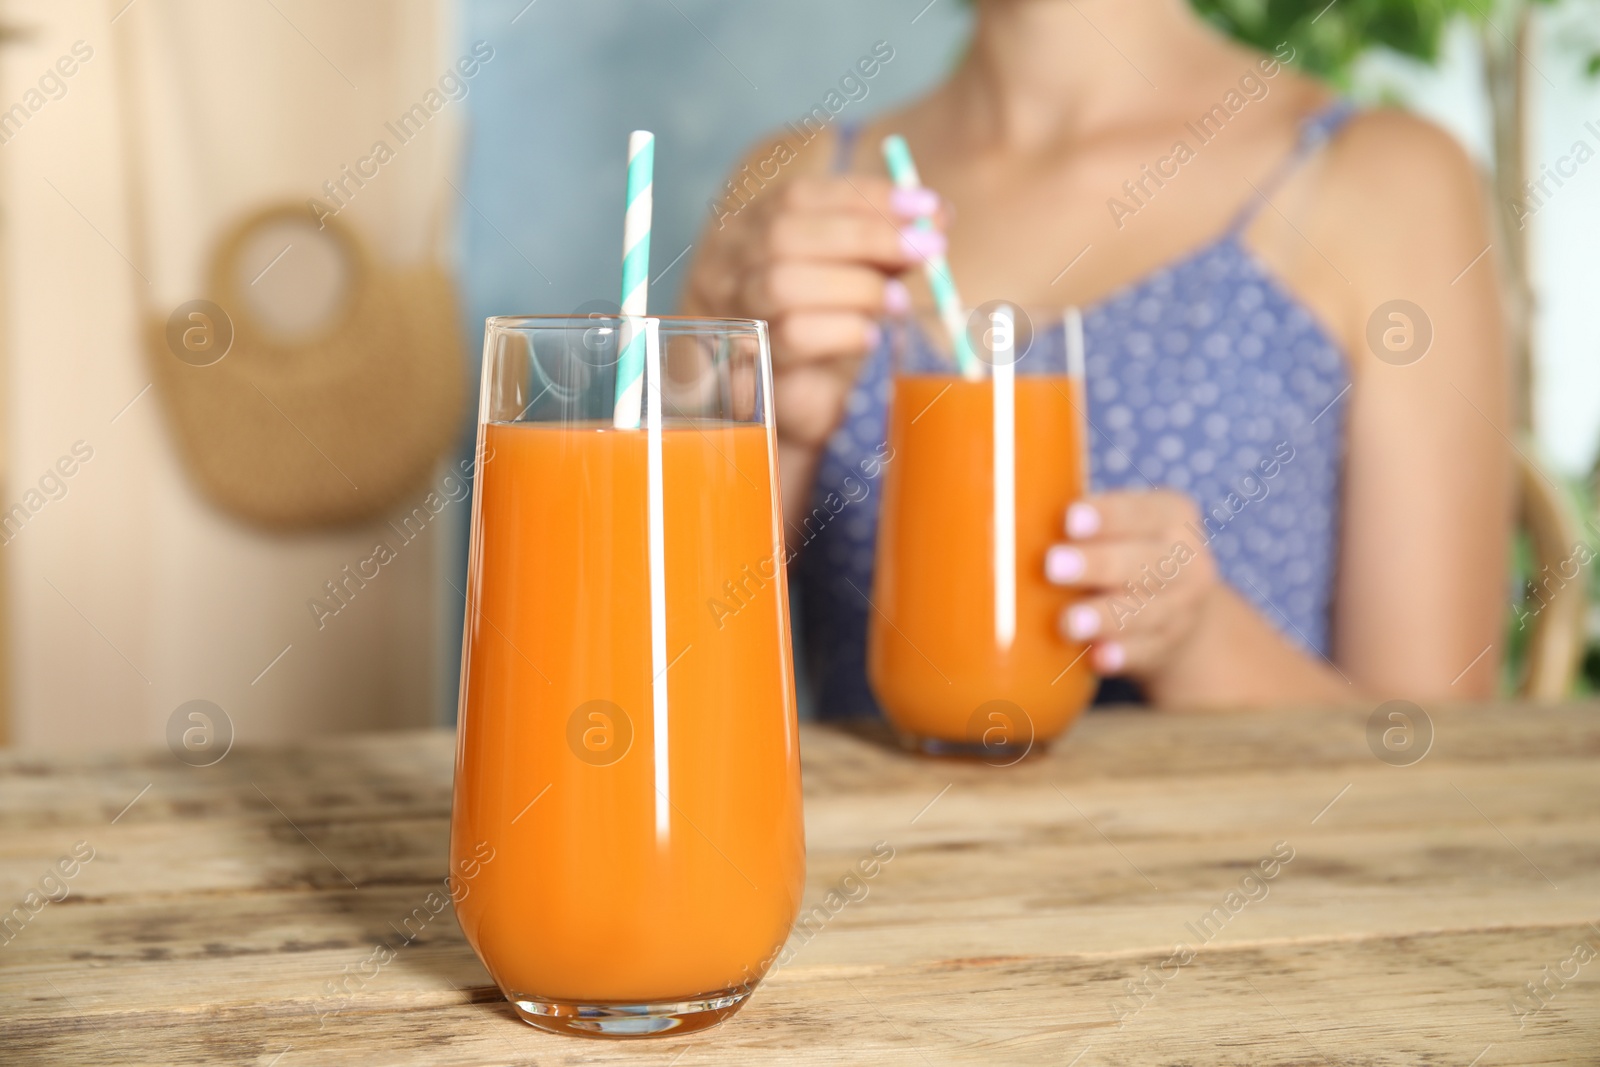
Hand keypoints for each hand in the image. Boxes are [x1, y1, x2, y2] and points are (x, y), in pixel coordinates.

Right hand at [684, 171, 944, 449]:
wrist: (789, 405)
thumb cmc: (820, 326)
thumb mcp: (851, 274)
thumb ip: (882, 246)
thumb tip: (934, 219)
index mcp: (750, 229)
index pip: (798, 196)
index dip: (863, 197)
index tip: (925, 206)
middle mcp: (727, 266)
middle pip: (786, 233)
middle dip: (868, 235)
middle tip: (926, 249)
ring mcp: (731, 313)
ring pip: (782, 282)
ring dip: (856, 285)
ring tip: (901, 302)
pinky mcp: (748, 363)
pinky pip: (791, 337)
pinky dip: (842, 330)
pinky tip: (872, 336)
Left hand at [1043, 491, 1218, 678]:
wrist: (1180, 609)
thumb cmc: (1127, 549)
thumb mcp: (1121, 523)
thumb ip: (1079, 517)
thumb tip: (1001, 508)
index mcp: (1170, 515)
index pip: (1141, 510)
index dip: (1106, 516)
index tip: (1068, 519)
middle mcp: (1184, 561)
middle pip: (1142, 563)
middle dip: (1096, 564)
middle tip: (1052, 565)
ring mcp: (1179, 608)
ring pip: (1145, 612)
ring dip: (1104, 617)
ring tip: (1068, 622)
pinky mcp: (1166, 647)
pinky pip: (1145, 652)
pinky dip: (1121, 655)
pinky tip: (1098, 659)